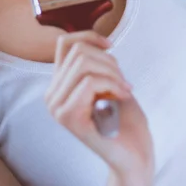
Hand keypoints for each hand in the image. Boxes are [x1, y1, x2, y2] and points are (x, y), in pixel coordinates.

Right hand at [46, 31, 153, 185]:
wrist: (133, 148)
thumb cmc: (124, 114)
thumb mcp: (109, 78)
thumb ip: (95, 61)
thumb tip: (94, 39)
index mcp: (59, 83)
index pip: (65, 42)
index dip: (90, 36)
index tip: (111, 46)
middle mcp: (52, 94)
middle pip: (80, 51)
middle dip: (110, 61)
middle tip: (123, 81)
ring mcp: (57, 107)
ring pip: (84, 64)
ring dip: (113, 72)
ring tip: (123, 88)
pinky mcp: (67, 117)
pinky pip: (90, 82)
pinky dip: (114, 84)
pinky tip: (123, 96)